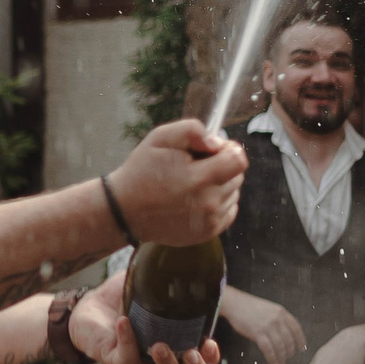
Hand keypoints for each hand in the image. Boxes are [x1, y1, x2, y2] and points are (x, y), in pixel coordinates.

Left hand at [74, 272, 225, 363]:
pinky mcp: (117, 359)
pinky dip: (128, 339)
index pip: (203, 361)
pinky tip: (124, 321)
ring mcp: (140, 360)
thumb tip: (184, 255)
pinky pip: (127, 357)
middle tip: (190, 353)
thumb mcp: (148, 284)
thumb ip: (166, 276)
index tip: (209, 343)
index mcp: (176, 342)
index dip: (211, 359)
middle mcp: (161, 357)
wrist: (87, 306)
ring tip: (160, 345)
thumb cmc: (121, 298)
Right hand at [106, 121, 248, 248]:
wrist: (125, 211)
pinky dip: (218, 202)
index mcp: (199, 178)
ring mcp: (210, 221)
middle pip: (237, 176)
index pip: (238, 160)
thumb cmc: (142, 171)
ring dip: (219, 184)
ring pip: (233, 193)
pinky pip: (228, 211)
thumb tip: (218, 142)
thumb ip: (192, 130)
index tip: (212, 150)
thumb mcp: (160, 138)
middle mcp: (209, 203)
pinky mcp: (208, 233)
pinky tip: (195, 198)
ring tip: (191, 184)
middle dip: (221, 166)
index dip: (229, 150)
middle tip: (194, 167)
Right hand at [221, 290, 305, 363]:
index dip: (301, 340)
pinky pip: (269, 349)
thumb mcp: (269, 308)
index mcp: (281, 312)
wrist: (235, 303)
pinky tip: (273, 362)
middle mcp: (277, 319)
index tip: (302, 348)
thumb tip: (285, 334)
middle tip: (289, 357)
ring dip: (282, 357)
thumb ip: (279, 319)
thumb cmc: (250, 306)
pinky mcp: (258, 333)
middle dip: (290, 351)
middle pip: (289, 340)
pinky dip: (272, 358)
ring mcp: (268, 326)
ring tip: (281, 362)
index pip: (296, 329)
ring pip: (280, 346)